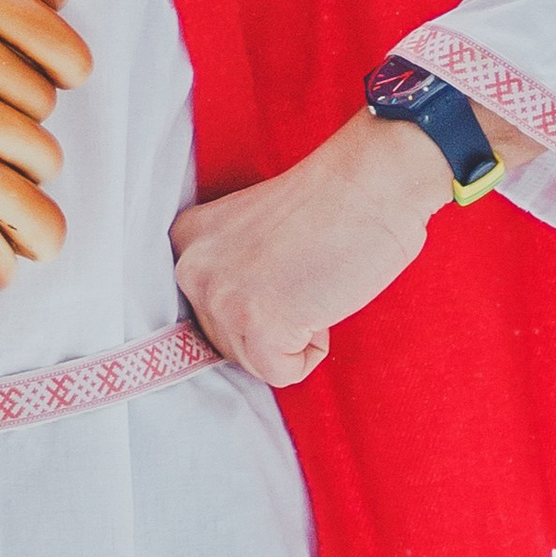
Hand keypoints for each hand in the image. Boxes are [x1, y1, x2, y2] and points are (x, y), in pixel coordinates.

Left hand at [172, 111, 455, 387]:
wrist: (368, 183)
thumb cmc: (327, 203)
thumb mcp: (247, 234)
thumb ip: (229, 272)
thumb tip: (231, 329)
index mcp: (187, 240)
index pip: (209, 312)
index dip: (257, 300)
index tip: (281, 270)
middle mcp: (191, 268)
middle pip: (227, 342)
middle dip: (272, 324)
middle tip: (304, 273)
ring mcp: (222, 297)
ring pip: (254, 362)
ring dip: (293, 335)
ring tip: (312, 281)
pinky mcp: (259, 325)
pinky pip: (283, 373)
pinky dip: (312, 349)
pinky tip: (321, 299)